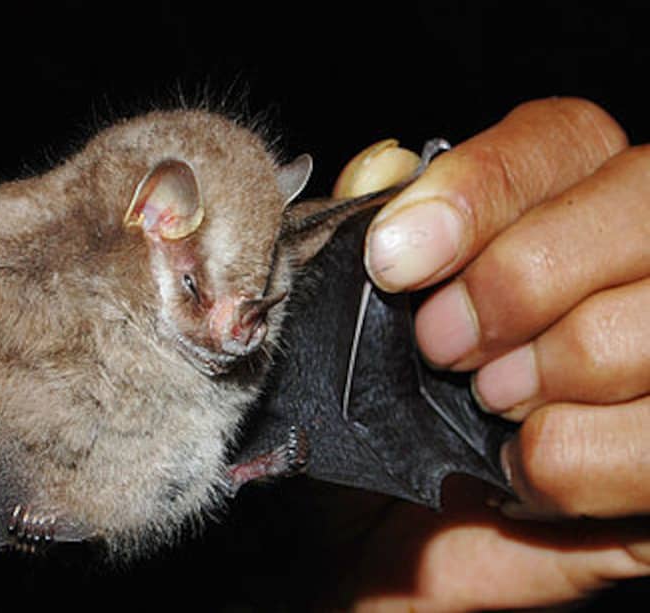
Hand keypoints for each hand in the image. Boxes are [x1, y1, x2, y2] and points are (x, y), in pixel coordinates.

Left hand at [345, 98, 649, 608]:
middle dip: (519, 281)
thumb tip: (385, 162)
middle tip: (439, 347)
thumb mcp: (344, 320)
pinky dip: (565, 464)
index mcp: (558, 204)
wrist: (375, 541)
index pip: (558, 141)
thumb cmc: (363, 419)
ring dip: (543, 376)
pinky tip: (521, 466)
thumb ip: (361, 228)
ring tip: (485, 404)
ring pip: (649, 325)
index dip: (479, 190)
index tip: (394, 260)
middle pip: (640, 206)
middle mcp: (640, 262)